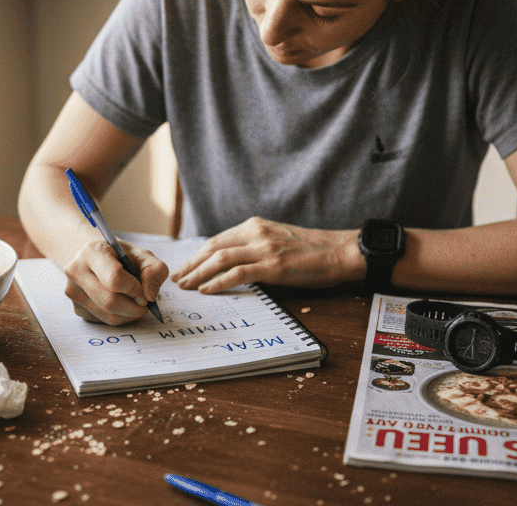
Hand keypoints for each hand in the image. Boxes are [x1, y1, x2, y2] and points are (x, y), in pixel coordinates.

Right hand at [61, 240, 167, 325]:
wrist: (95, 257)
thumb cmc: (120, 256)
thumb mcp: (142, 255)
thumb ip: (154, 270)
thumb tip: (150, 296)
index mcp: (93, 253)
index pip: (114, 279)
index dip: (134, 290)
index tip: (144, 293)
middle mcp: (77, 272)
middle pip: (110, 302)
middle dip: (134, 307)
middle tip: (145, 303)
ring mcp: (73, 292)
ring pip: (108, 316)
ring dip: (129, 315)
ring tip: (135, 303)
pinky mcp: (77, 308)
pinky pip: (103, 321)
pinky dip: (120, 317)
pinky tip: (122, 304)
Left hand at [171, 217, 361, 293]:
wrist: (339, 251)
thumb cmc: (312, 251)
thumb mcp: (279, 240)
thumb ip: (256, 246)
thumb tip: (234, 263)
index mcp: (256, 226)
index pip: (218, 240)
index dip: (198, 255)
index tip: (185, 267)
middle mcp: (256, 233)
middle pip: (213, 247)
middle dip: (192, 264)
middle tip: (177, 278)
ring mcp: (264, 248)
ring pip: (220, 259)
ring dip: (199, 273)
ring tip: (186, 286)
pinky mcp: (273, 266)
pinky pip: (237, 273)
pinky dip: (218, 282)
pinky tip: (207, 290)